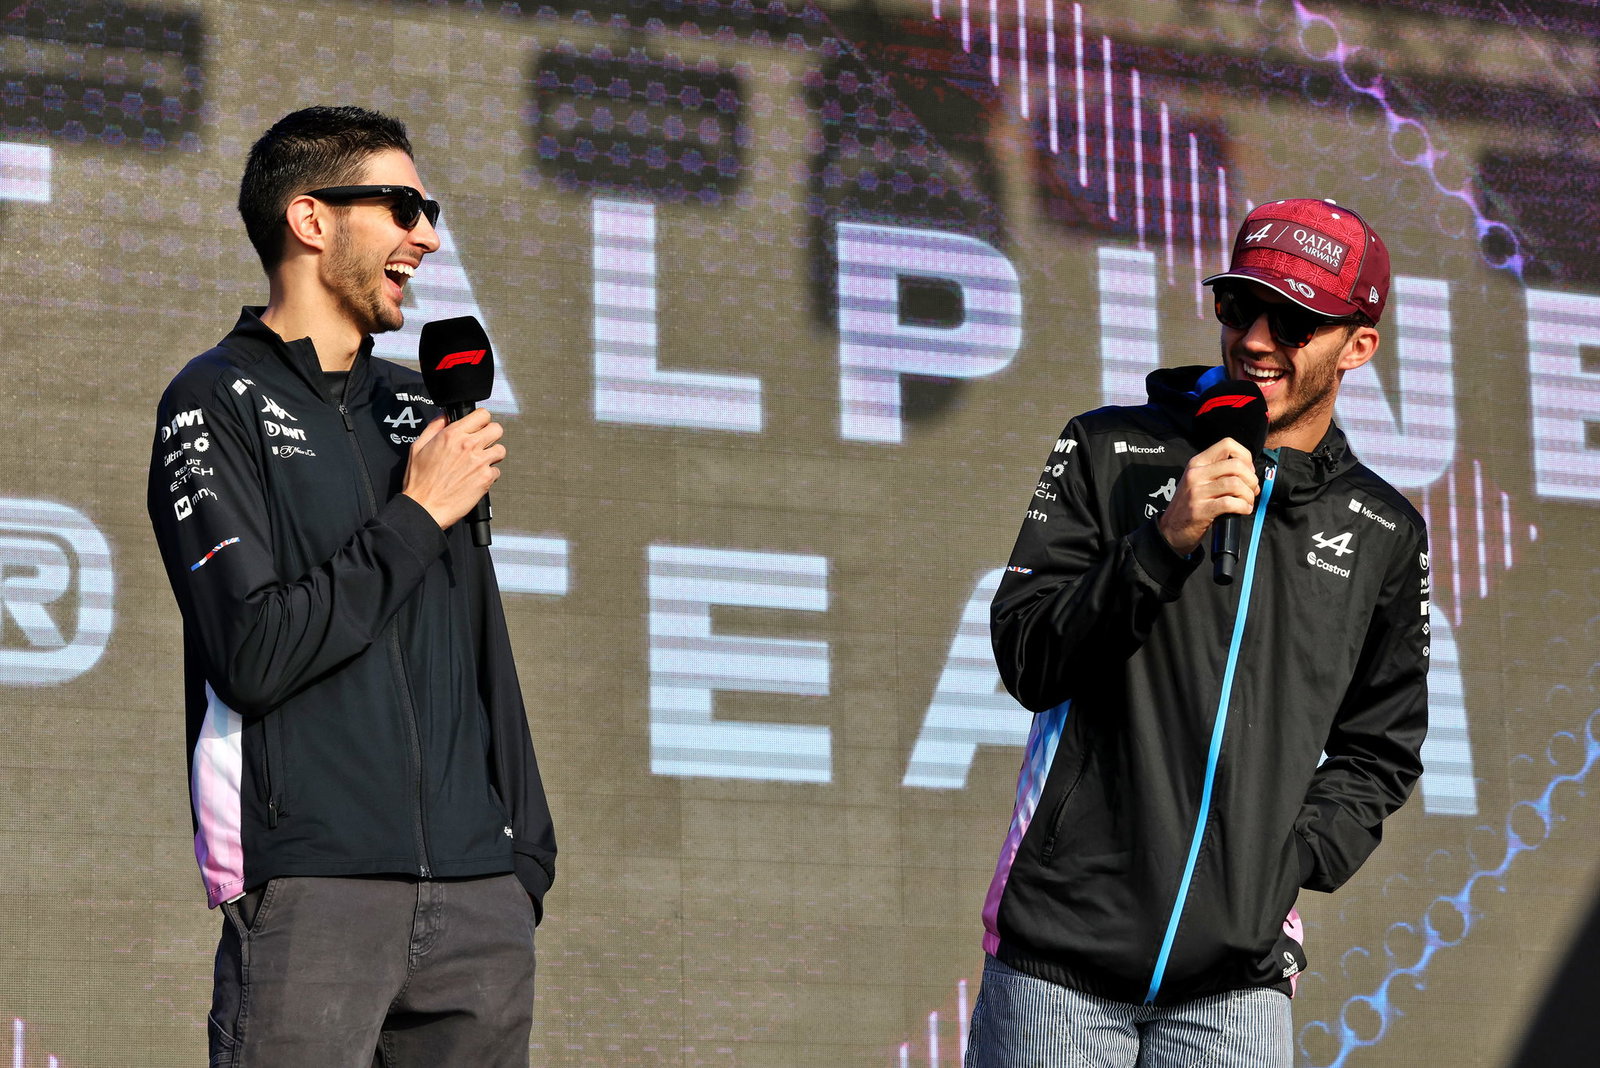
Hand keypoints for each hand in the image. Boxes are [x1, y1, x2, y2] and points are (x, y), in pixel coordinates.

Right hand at [401, 409, 504, 528]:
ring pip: (501, 450)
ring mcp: (479, 462)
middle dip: (491, 435)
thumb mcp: (418, 447)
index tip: (478, 427)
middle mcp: (468, 445)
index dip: (481, 421)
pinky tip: (476, 478)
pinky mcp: (486, 478)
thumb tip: (445, 416)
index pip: (482, 415)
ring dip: (492, 455)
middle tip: (482, 444)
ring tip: (479, 462)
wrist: (425, 507)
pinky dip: (489, 475)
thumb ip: (434, 427)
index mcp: (452, 434)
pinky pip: (497, 471)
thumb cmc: (419, 481)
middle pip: (497, 429)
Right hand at [1157, 438, 1258, 555]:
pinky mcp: (1201, 510)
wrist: (1170, 530)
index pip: (1227, 444)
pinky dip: (1244, 507)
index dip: (1245, 457)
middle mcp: (1196, 474)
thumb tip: (1250, 473)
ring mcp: (1197, 492)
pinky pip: (1230, 503)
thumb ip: (1220, 472)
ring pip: (1236, 484)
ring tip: (1247, 502)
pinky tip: (1243, 510)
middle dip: (1251, 479)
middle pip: (1236, 465)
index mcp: (1197, 463)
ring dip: (1248, 495)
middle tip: (1251, 490)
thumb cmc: (1189, 506)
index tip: (1247, 471)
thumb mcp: (1199, 481)